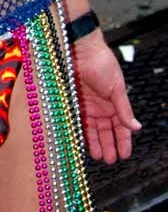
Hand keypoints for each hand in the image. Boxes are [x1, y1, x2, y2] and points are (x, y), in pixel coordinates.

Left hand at [72, 30, 141, 163]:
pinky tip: (85, 145)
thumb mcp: (116, 88)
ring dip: (96, 143)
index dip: (124, 141)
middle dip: (109, 145)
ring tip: (99, 157)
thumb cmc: (103, 64)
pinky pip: (79, 122)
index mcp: (115, 103)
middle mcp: (102, 107)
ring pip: (93, 130)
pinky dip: (82, 133)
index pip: (121, 127)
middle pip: (107, 131)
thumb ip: (124, 109)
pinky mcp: (75, 103)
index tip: (125, 155)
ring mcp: (88, 106)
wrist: (82, 50)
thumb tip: (136, 128)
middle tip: (110, 161)